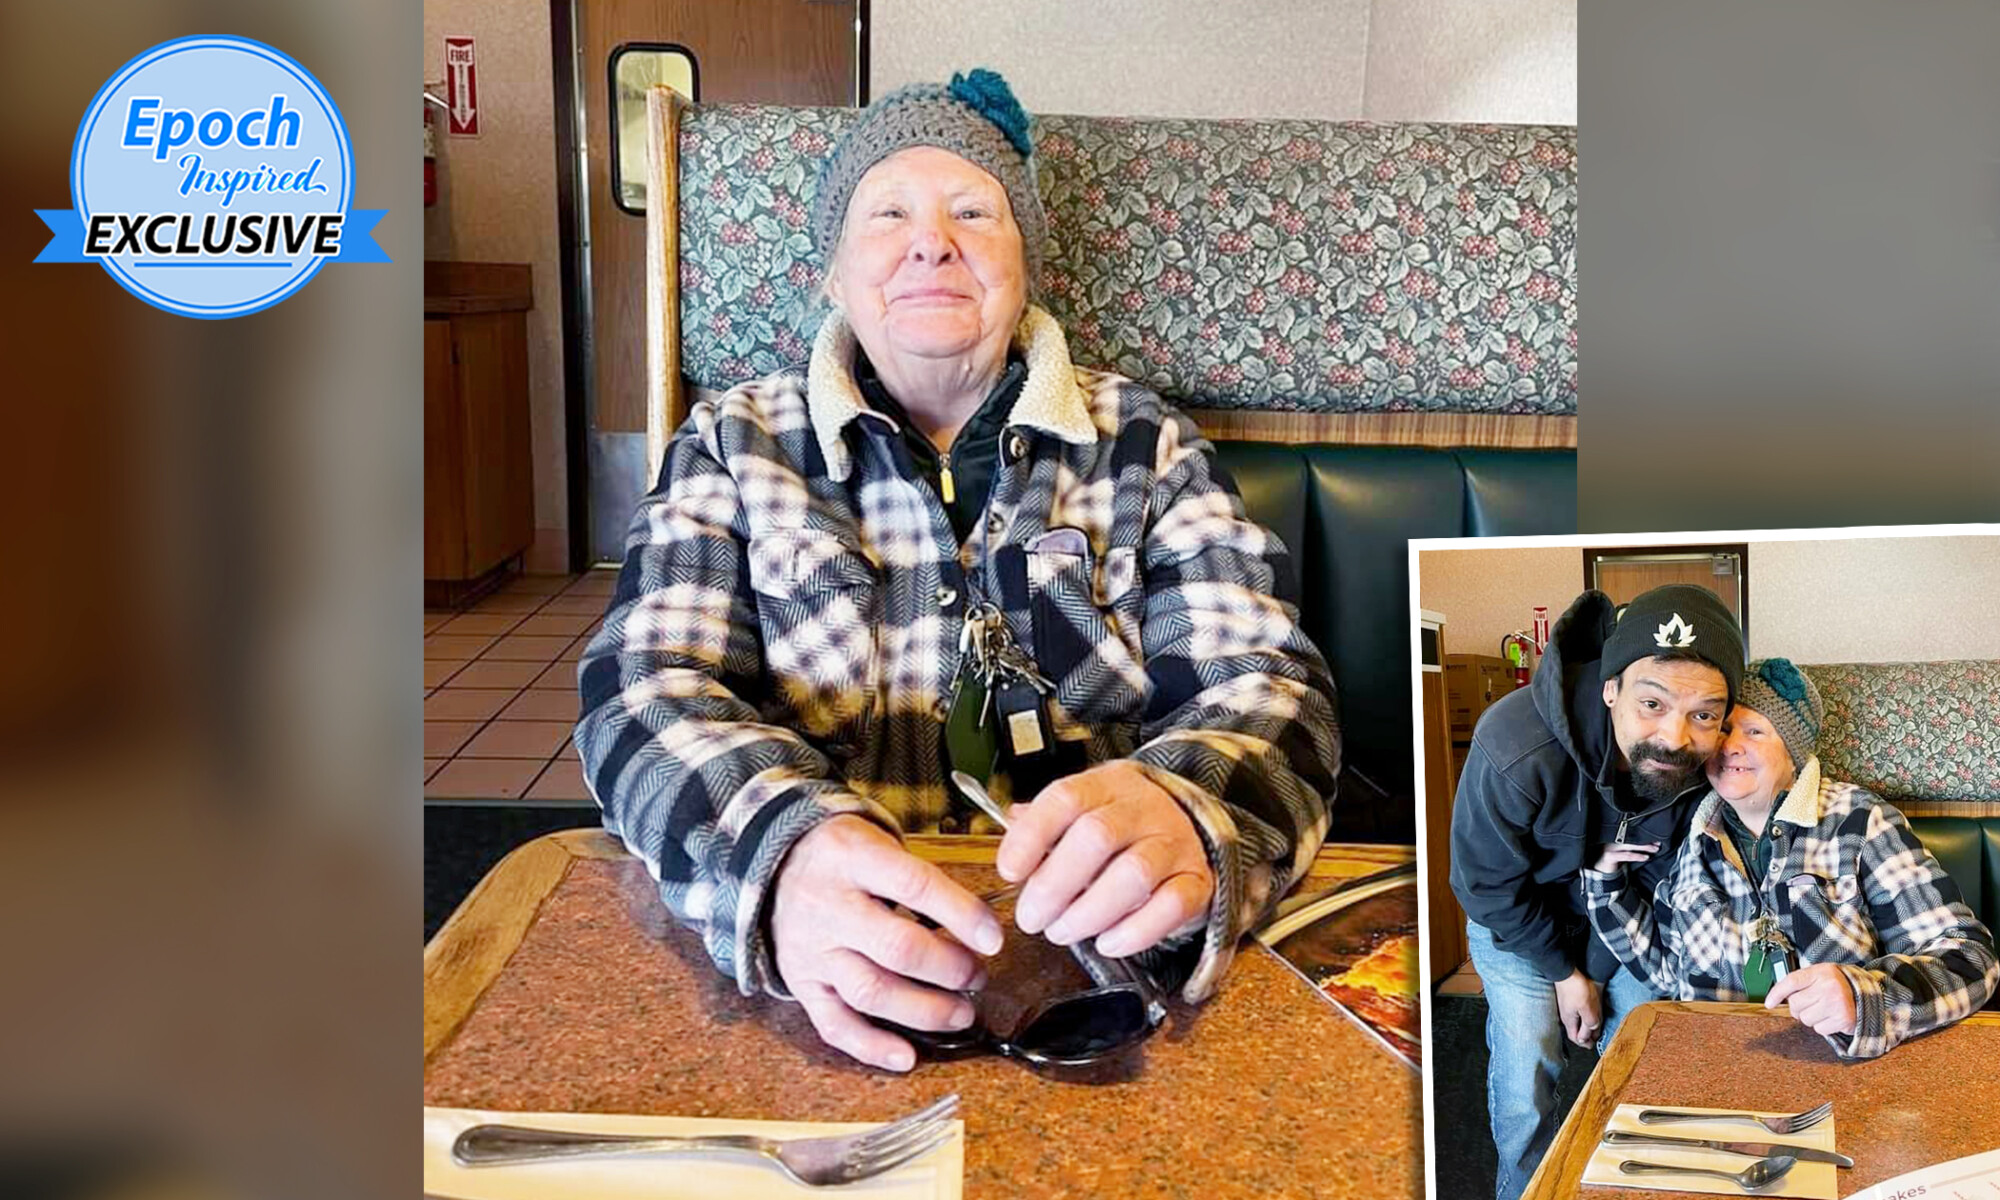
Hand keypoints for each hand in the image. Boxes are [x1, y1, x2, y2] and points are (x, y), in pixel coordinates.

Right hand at [771, 815, 1004, 1071]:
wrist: (774, 866)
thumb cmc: (843, 857)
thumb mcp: (877, 842)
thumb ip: (921, 880)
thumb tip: (979, 926)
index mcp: (852, 857)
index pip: (915, 885)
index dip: (961, 914)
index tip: (994, 938)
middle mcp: (828, 905)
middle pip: (895, 947)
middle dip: (948, 969)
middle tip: (977, 977)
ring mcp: (811, 949)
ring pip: (869, 991)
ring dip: (923, 1011)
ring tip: (961, 1014)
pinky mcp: (801, 984)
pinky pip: (834, 1024)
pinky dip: (872, 1047)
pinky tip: (907, 1057)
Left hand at [995, 761, 1213, 957]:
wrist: (1187, 832)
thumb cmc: (1121, 829)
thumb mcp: (1083, 812)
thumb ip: (1045, 825)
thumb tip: (1010, 836)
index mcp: (1107, 785)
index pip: (1065, 798)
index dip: (1031, 837)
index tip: (1009, 872)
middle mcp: (1144, 808)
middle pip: (1097, 836)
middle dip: (1055, 884)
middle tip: (1031, 917)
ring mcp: (1175, 843)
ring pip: (1134, 873)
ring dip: (1088, 913)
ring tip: (1062, 932)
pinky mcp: (1196, 881)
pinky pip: (1170, 907)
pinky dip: (1134, 932)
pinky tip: (1107, 943)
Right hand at [1554, 969, 1603, 1046]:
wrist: (1566, 971)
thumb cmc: (1577, 988)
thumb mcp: (1588, 1009)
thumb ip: (1588, 1025)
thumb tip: (1587, 1038)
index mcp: (1569, 1021)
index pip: (1576, 1038)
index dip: (1585, 1043)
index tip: (1593, 1044)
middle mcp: (1566, 1015)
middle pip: (1575, 1030)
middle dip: (1586, 1035)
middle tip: (1595, 1035)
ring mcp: (1565, 1007)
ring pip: (1576, 1021)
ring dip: (1585, 1025)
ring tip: (1595, 1024)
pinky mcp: (1567, 999)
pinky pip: (1576, 1012)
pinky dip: (1583, 1016)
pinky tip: (1589, 1011)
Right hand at [1591, 841, 1661, 872]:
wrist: (1600, 870)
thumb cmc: (1614, 859)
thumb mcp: (1624, 851)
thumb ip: (1633, 846)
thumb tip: (1650, 844)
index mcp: (1617, 837)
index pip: (1632, 833)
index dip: (1644, 834)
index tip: (1655, 837)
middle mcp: (1613, 840)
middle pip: (1632, 838)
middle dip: (1646, 840)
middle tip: (1657, 842)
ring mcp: (1611, 847)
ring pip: (1630, 845)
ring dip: (1644, 847)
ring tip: (1654, 849)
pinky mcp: (1610, 856)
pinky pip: (1626, 855)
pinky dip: (1637, 856)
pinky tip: (1645, 857)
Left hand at [1765, 963, 1857, 1036]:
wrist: (1866, 996)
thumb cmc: (1838, 986)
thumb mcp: (1820, 976)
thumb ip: (1801, 982)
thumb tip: (1776, 997)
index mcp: (1821, 972)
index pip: (1791, 982)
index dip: (1777, 993)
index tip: (1769, 1003)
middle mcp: (1828, 986)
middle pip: (1795, 1003)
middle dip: (1799, 1007)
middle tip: (1812, 1004)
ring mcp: (1836, 1003)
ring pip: (1805, 1018)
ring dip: (1811, 1018)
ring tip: (1823, 1010)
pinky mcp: (1842, 1019)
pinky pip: (1819, 1029)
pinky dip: (1823, 1026)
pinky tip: (1832, 1017)